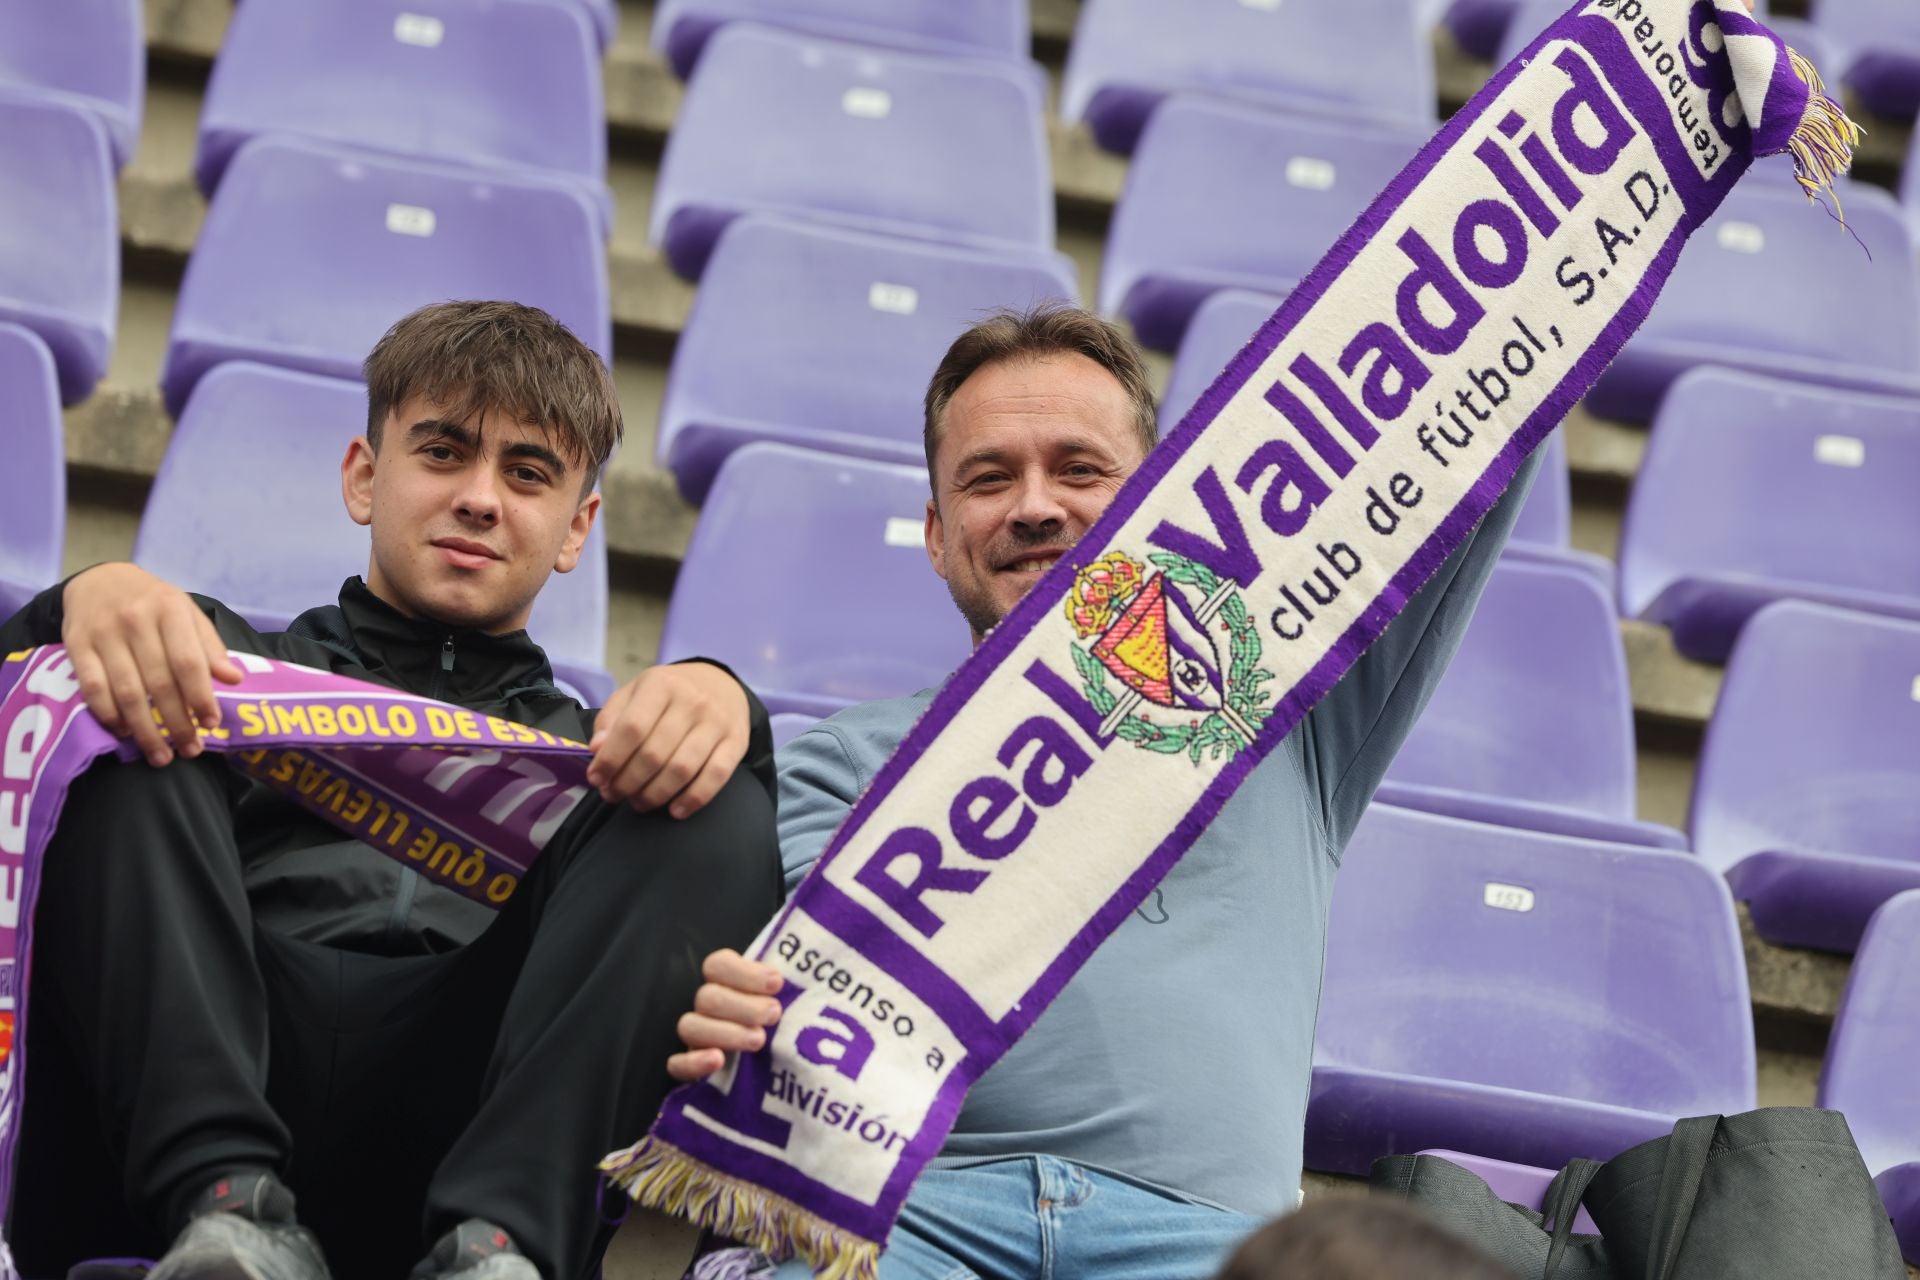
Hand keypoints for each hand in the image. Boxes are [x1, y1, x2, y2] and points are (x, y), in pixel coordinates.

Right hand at [62, 564, 243, 766]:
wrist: (99, 579)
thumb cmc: (153, 602)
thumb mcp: (187, 613)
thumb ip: (209, 646)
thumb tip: (233, 678)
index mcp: (170, 610)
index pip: (188, 662)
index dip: (200, 697)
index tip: (211, 724)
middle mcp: (136, 620)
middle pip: (159, 683)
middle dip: (177, 723)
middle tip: (190, 749)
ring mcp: (103, 633)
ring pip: (126, 692)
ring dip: (145, 730)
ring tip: (161, 755)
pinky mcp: (75, 645)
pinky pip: (93, 689)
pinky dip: (109, 716)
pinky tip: (125, 733)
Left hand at [585, 661, 749, 817]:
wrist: (721, 684)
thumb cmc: (668, 695)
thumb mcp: (634, 694)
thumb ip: (611, 720)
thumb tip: (596, 749)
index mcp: (661, 684)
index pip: (632, 728)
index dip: (610, 759)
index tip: (596, 779)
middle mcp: (692, 701)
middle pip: (654, 754)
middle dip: (628, 783)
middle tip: (615, 794)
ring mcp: (717, 722)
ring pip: (682, 770)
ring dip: (655, 795)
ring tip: (639, 802)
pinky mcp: (737, 742)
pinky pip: (716, 777)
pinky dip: (693, 799)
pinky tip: (675, 810)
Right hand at [668, 948, 784, 1081]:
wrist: (792, 1070)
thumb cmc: (791, 1024)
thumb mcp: (794, 998)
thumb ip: (793, 977)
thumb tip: (810, 953)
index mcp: (726, 982)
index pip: (718, 966)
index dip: (744, 973)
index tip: (777, 983)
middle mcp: (707, 1007)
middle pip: (707, 997)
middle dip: (744, 1006)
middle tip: (773, 1014)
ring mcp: (696, 1038)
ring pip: (690, 1026)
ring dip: (725, 1032)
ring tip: (759, 1040)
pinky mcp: (690, 1070)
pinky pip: (676, 1065)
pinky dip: (694, 1062)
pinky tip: (718, 1060)